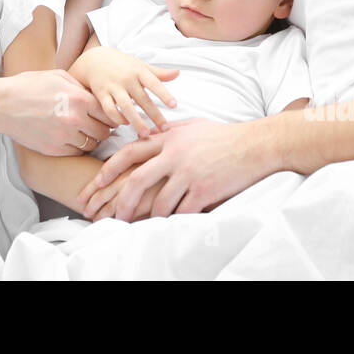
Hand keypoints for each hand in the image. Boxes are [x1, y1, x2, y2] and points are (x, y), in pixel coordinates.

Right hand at [0, 69, 116, 156]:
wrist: (2, 105)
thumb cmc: (29, 86)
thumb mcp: (58, 76)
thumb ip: (80, 86)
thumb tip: (96, 96)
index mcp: (79, 99)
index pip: (109, 113)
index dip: (112, 115)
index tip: (108, 116)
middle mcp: (74, 119)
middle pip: (104, 132)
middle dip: (103, 128)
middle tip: (97, 125)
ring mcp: (64, 137)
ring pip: (91, 144)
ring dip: (91, 139)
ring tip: (83, 131)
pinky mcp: (53, 149)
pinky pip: (76, 152)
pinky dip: (76, 147)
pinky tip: (70, 138)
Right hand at [71, 44, 177, 136]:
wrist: (94, 59)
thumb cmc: (121, 63)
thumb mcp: (139, 65)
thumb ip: (158, 72)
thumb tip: (178, 73)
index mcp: (138, 71)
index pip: (154, 83)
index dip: (164, 94)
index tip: (174, 105)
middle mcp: (126, 79)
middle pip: (142, 99)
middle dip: (154, 114)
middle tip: (165, 128)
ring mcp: (113, 87)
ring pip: (126, 107)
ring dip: (136, 121)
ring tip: (146, 134)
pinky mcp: (101, 94)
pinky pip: (109, 109)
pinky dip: (117, 118)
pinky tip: (125, 124)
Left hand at [77, 118, 270, 220]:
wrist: (254, 145)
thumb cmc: (224, 135)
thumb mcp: (192, 126)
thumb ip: (169, 131)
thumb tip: (151, 133)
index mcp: (169, 138)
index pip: (131, 152)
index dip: (112, 168)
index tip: (99, 182)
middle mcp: (175, 155)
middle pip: (138, 180)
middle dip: (122, 201)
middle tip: (113, 216)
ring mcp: (189, 173)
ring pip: (159, 202)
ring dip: (149, 218)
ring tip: (142, 226)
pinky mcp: (205, 190)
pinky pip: (183, 212)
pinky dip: (175, 221)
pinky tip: (170, 227)